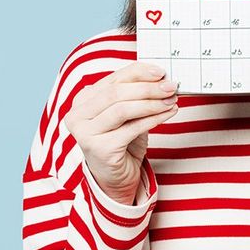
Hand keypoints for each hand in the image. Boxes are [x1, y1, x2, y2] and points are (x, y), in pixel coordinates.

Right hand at [63, 61, 177, 204]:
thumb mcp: (126, 114)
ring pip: (122, 108)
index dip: (138, 72)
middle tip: (171, 86)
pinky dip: (153, 118)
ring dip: (152, 103)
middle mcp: (78, 115)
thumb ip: (134, 95)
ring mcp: (85, 133)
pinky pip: (131, 128)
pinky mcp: (99, 149)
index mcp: (83, 100)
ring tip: (171, 100)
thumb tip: (161, 79)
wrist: (115, 178)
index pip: (113, 79)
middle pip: (116, 92)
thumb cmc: (121, 142)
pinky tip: (168, 114)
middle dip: (147, 88)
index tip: (160, 71)